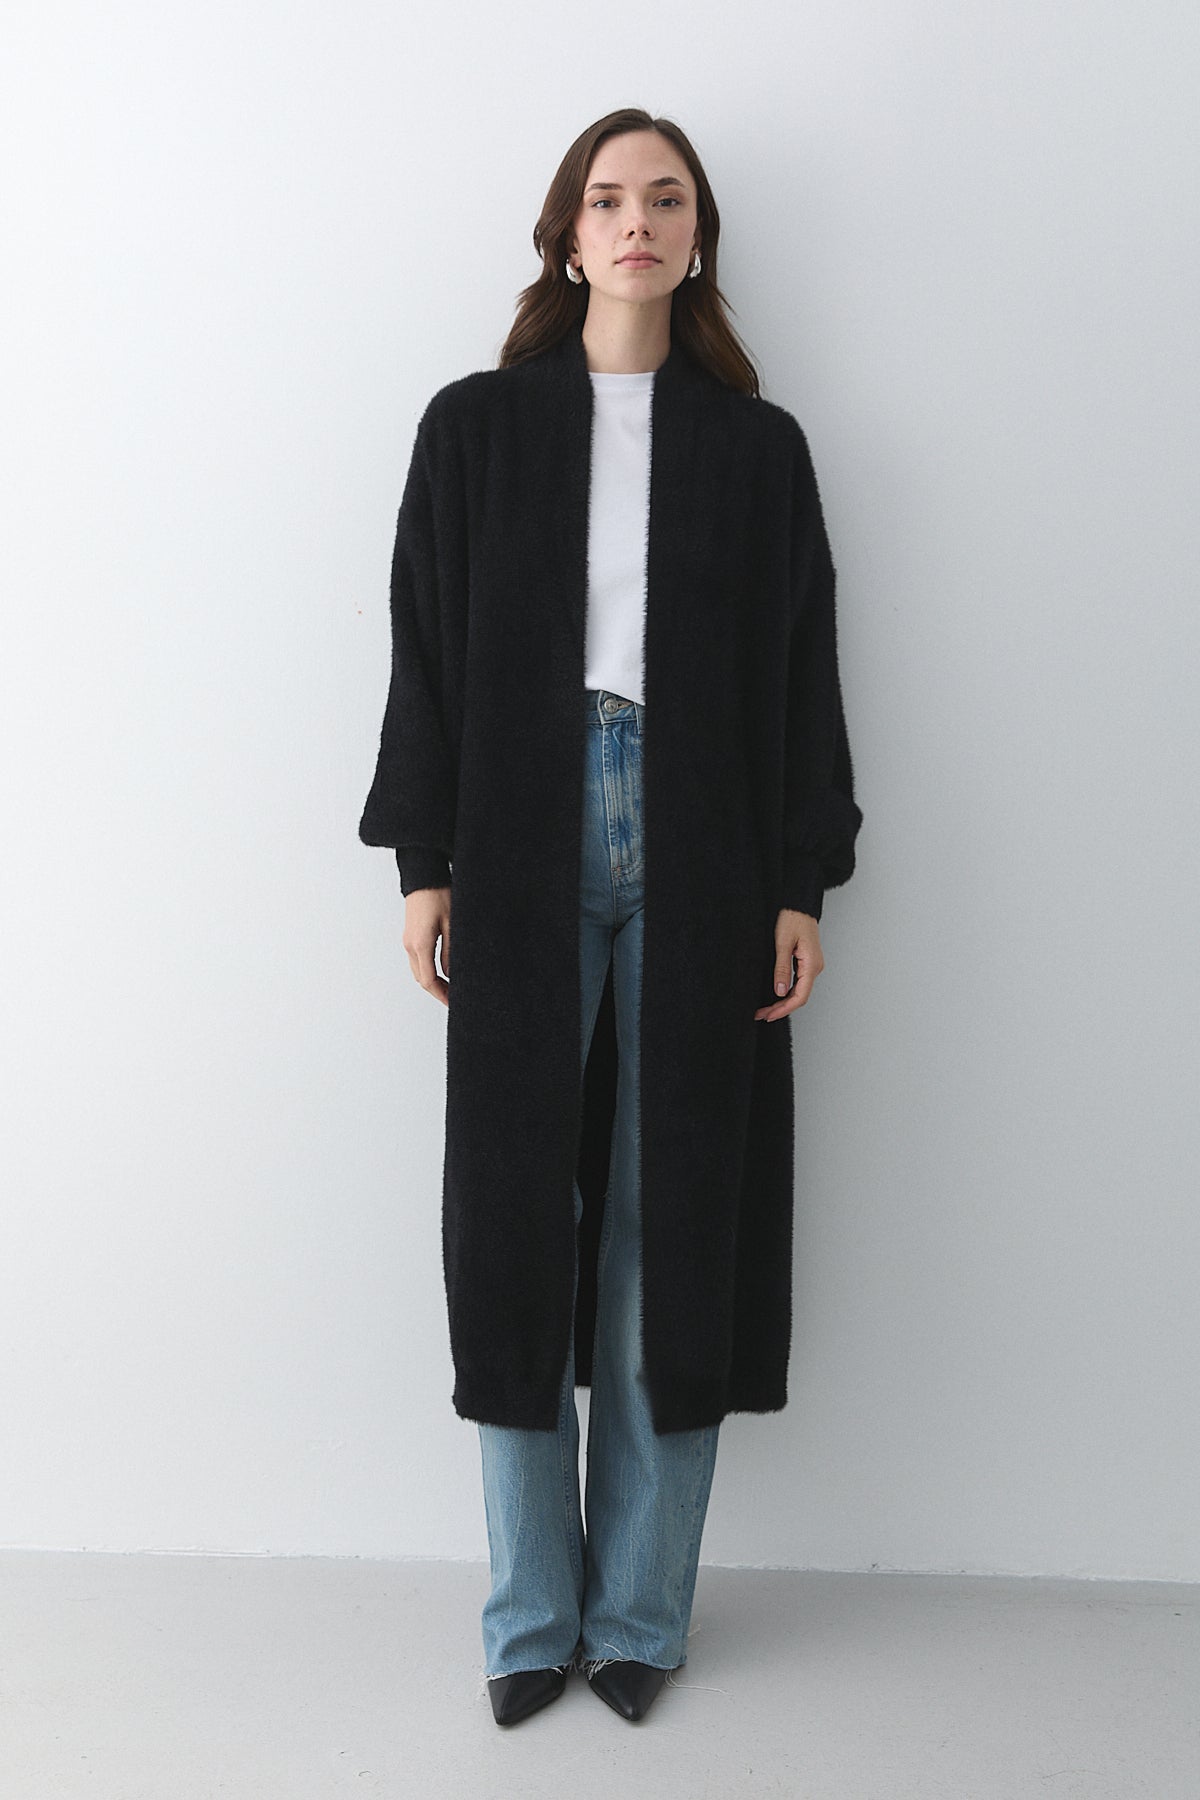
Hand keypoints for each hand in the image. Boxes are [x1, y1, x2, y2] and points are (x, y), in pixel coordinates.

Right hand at [402, 886, 450, 1005]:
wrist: (424, 876)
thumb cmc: (439, 895)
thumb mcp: (452, 924)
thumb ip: (451, 952)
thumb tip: (452, 974)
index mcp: (420, 944)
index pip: (429, 980)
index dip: (441, 995)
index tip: (453, 1003)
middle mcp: (410, 945)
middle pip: (421, 979)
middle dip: (437, 991)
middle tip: (454, 999)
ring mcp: (408, 940)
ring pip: (418, 970)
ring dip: (432, 981)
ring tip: (450, 987)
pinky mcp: (410, 935)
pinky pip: (417, 960)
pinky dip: (428, 970)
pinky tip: (441, 971)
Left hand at [754, 908, 823, 1020]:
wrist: (798, 903)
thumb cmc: (792, 917)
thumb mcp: (782, 943)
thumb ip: (782, 968)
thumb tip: (781, 991)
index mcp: (812, 964)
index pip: (800, 996)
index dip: (784, 1009)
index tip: (769, 1015)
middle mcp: (815, 967)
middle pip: (800, 996)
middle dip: (781, 1008)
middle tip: (762, 1015)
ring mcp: (812, 965)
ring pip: (799, 991)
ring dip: (783, 1002)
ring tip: (765, 1009)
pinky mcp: (806, 961)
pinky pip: (799, 982)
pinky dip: (787, 992)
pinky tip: (775, 996)